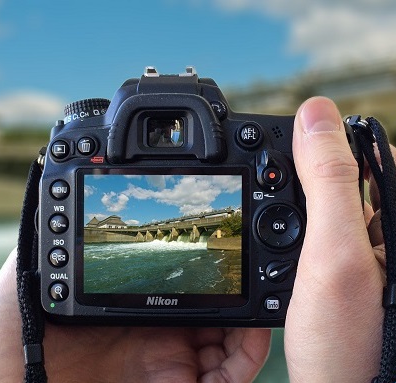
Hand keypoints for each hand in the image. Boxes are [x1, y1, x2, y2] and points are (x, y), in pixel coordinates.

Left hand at [0, 248, 270, 382]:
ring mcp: (164, 363)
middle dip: (235, 286)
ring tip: (261, 291)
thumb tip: (53, 201)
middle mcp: (151, 335)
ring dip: (250, 319)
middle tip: (250, 262)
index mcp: (127, 309)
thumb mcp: (23, 283)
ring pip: (227, 341)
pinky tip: (253, 332)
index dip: (203, 268)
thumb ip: (45, 245)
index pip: (177, 285)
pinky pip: (225, 375)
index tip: (221, 243)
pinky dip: (248, 356)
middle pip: (210, 309)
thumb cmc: (9, 344)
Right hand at [285, 97, 387, 381]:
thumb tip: (315, 114)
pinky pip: (325, 232)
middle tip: (285, 206)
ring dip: (302, 207)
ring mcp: (373, 253)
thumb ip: (329, 180)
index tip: (291, 146)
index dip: (330, 143)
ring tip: (284, 233)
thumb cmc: (345, 342)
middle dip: (310, 179)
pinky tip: (290, 250)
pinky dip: (302, 232)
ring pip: (333, 204)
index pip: (375, 153)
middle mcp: (389, 234)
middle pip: (350, 177)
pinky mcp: (353, 269)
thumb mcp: (333, 252)